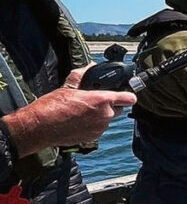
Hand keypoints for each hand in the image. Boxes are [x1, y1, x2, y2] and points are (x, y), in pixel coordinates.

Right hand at [3, 66, 135, 155]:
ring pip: (108, 118)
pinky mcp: (93, 137)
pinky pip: (99, 128)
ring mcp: (100, 128)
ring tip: (84, 111)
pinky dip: (94, 124)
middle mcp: (104, 115)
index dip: (128, 95)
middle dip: (111, 104)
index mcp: (101, 100)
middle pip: (118, 108)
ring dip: (101, 115)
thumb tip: (90, 67)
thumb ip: (82, 75)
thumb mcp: (68, 86)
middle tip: (96, 101)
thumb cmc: (52, 107)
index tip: (127, 94)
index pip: (128, 98)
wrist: (40, 127)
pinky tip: (80, 121)